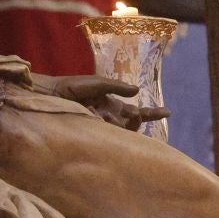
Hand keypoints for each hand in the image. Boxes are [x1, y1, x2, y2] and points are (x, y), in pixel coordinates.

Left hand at [39, 74, 169, 132]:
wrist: (50, 94)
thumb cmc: (72, 86)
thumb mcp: (97, 83)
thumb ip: (117, 87)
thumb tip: (137, 91)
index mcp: (112, 105)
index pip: (136, 111)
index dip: (152, 113)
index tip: (168, 112)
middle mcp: (109, 117)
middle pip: (131, 124)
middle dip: (137, 121)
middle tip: (135, 115)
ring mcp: (101, 126)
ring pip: (121, 131)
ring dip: (122, 124)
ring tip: (114, 115)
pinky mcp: (91, 132)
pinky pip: (107, 134)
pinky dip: (108, 127)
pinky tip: (102, 119)